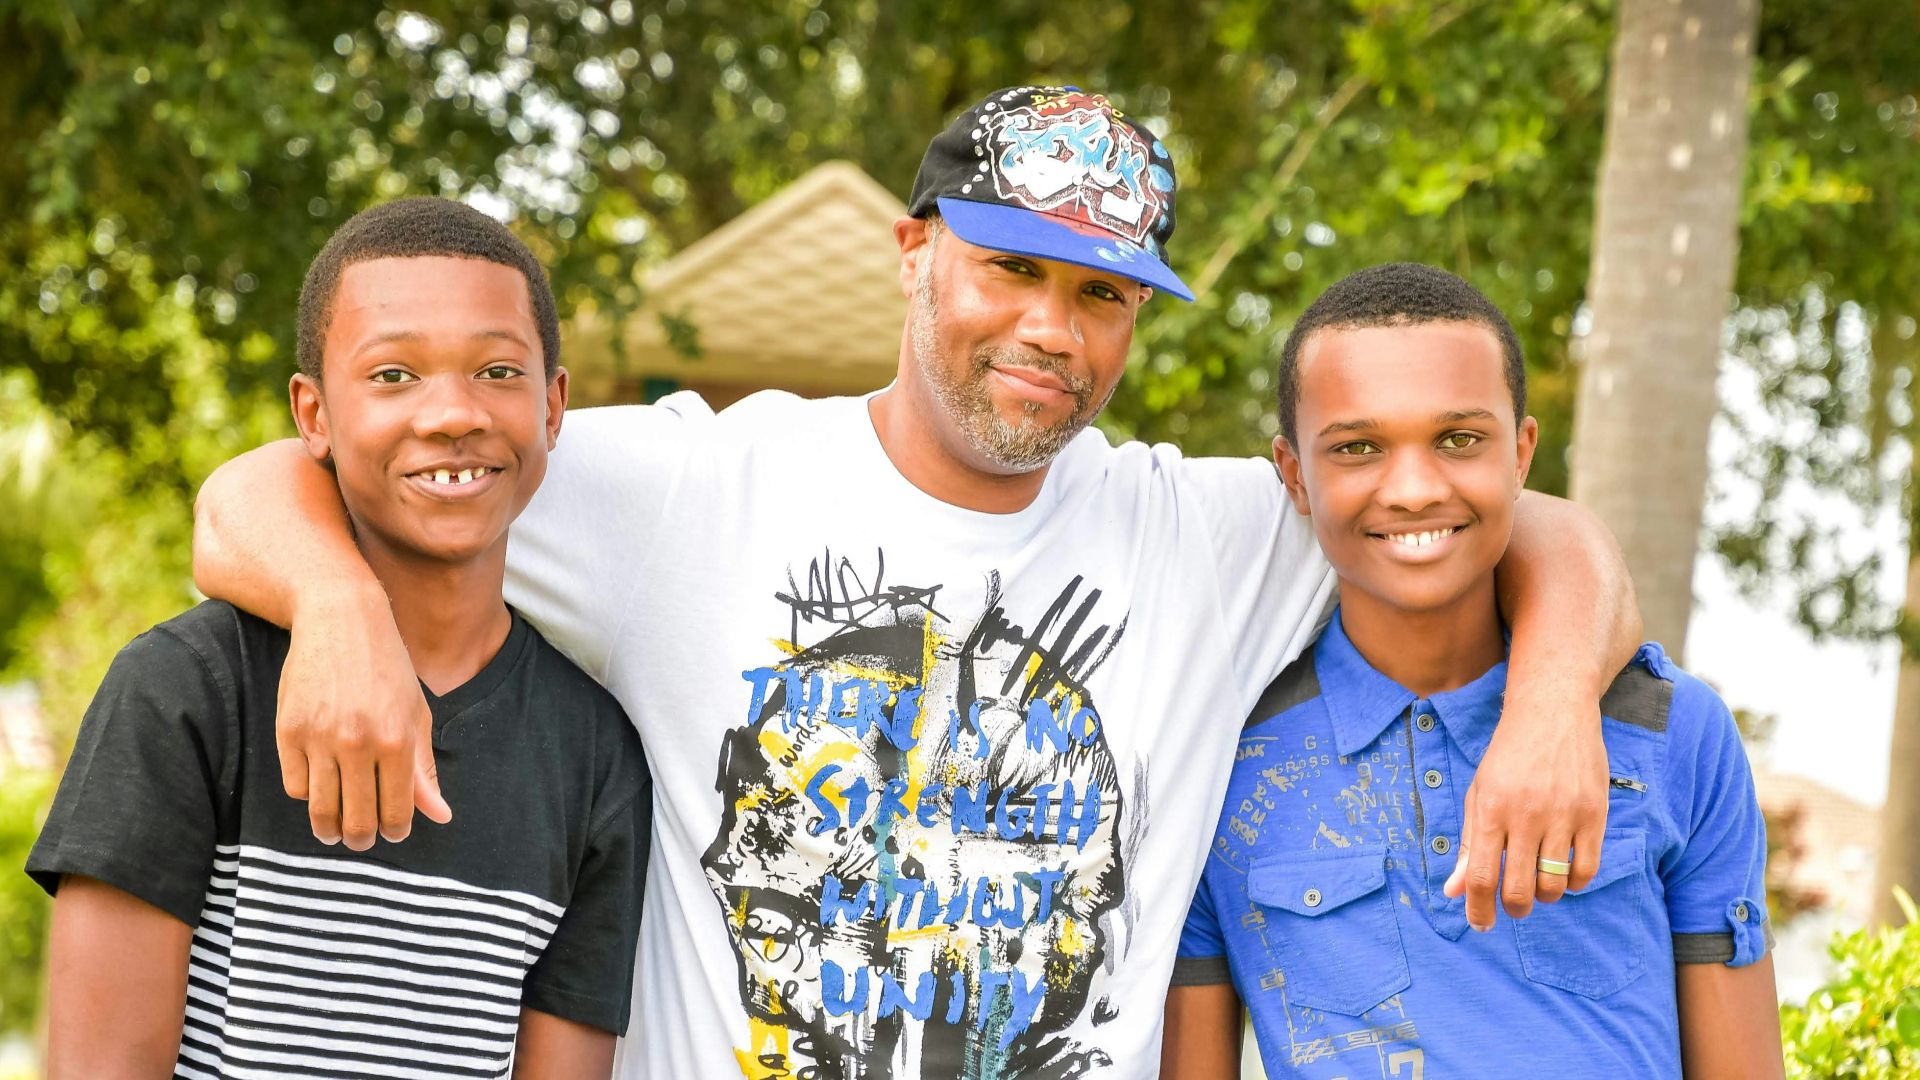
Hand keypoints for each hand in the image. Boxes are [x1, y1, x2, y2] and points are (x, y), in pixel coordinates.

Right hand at [277, 584, 451, 847]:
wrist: (340, 621)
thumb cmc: (387, 669)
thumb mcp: (416, 714)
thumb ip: (424, 770)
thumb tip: (441, 817)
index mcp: (398, 740)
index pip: (397, 812)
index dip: (395, 831)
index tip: (392, 832)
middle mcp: (358, 742)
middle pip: (356, 821)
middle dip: (360, 839)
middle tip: (361, 839)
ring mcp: (319, 737)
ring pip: (321, 810)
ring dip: (329, 829)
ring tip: (335, 830)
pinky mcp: (288, 730)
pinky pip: (294, 786)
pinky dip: (307, 794)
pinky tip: (319, 789)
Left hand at [1442, 688, 1606, 928]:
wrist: (1553, 712)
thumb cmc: (1509, 756)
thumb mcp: (1479, 793)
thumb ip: (1470, 844)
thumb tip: (1454, 892)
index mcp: (1491, 810)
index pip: (1481, 877)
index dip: (1479, 910)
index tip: (1481, 924)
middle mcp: (1526, 815)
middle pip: (1518, 889)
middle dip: (1513, 909)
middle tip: (1514, 907)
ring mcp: (1563, 815)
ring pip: (1553, 886)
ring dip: (1544, 897)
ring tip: (1538, 885)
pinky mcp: (1594, 814)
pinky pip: (1586, 870)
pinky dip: (1574, 883)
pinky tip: (1564, 874)